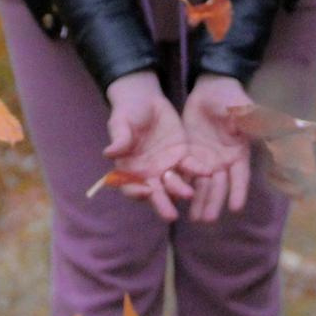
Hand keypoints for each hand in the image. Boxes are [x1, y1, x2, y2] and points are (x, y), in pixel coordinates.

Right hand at [103, 72, 192, 221]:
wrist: (144, 100)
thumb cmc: (127, 113)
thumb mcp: (120, 123)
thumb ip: (119, 139)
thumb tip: (108, 153)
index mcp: (129, 170)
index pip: (131, 187)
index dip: (136, 193)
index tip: (146, 192)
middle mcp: (148, 174)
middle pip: (155, 193)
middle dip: (162, 204)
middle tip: (171, 216)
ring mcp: (166, 167)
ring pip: (174, 184)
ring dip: (181, 190)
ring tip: (190, 194)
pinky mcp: (182, 156)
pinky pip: (190, 167)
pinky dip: (197, 171)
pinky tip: (206, 172)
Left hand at [178, 74, 252, 222]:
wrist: (209, 88)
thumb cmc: (231, 98)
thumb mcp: (245, 112)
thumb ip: (258, 125)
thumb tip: (284, 133)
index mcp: (239, 154)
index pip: (240, 178)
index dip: (238, 192)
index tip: (235, 208)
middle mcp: (223, 162)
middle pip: (218, 186)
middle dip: (213, 202)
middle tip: (207, 219)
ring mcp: (205, 159)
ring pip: (201, 184)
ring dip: (198, 200)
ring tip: (193, 217)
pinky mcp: (189, 154)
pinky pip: (185, 172)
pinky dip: (181, 184)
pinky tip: (174, 197)